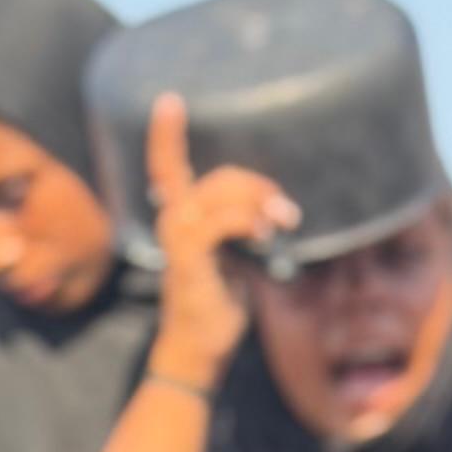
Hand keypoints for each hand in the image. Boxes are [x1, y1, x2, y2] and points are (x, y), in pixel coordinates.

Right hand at [144, 89, 300, 392]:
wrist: (199, 351)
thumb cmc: (217, 306)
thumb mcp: (233, 258)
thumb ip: (241, 226)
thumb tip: (272, 206)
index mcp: (179, 217)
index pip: (167, 166)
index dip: (166, 134)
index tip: (169, 100)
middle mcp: (172, 221)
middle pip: (219, 177)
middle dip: (258, 187)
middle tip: (285, 214)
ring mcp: (177, 238)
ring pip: (221, 194)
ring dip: (259, 203)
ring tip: (279, 225)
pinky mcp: (188, 257)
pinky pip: (221, 221)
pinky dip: (248, 222)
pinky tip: (263, 235)